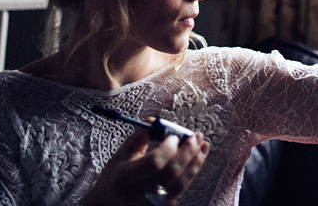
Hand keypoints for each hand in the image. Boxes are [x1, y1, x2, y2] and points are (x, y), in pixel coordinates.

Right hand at [84, 122, 209, 205]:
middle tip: (197, 136)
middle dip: (187, 152)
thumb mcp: (121, 156)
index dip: (167, 148)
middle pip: (170, 173)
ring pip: (179, 186)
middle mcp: (137, 195)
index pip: (153, 163)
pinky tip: (194, 163)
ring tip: (203, 147)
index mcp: (124, 178)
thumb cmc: (114, 178)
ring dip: (195, 164)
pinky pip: (179, 193)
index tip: (175, 136)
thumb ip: (139, 137)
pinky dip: (189, 176)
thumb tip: (155, 121)